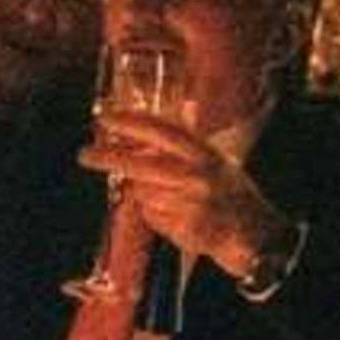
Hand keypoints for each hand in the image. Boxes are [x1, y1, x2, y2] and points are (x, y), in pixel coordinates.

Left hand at [83, 113, 294, 279]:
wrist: (254, 233)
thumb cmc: (228, 190)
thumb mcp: (216, 158)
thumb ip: (190, 139)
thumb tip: (181, 107)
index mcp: (205, 154)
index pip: (163, 131)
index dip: (132, 123)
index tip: (104, 117)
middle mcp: (198, 176)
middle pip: (142, 165)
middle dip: (109, 158)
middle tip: (84, 154)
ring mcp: (191, 204)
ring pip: (142, 193)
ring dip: (144, 193)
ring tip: (169, 196)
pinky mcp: (184, 228)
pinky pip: (150, 215)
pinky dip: (154, 213)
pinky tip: (176, 214)